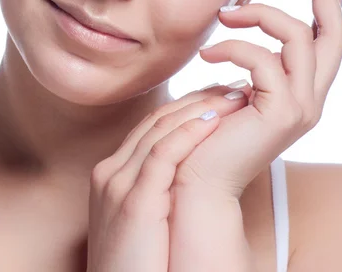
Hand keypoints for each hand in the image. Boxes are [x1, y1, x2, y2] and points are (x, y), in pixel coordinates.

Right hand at [86, 86, 251, 271]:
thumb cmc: (137, 266)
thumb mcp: (139, 221)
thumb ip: (153, 191)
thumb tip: (184, 175)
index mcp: (110, 175)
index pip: (148, 128)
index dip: (184, 109)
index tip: (215, 98)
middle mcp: (110, 172)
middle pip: (154, 122)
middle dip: (195, 100)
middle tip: (229, 88)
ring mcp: (117, 184)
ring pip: (159, 131)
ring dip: (199, 109)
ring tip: (231, 97)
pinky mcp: (134, 202)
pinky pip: (163, 155)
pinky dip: (190, 134)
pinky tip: (215, 120)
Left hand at [171, 0, 341, 199]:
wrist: (196, 179)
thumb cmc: (207, 133)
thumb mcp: (233, 89)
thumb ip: (247, 64)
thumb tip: (244, 30)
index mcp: (301, 92)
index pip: (328, 41)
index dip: (330, 4)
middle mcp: (310, 99)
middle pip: (334, 34)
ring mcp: (300, 107)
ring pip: (300, 37)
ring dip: (259, 15)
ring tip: (223, 16)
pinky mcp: (280, 113)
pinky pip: (263, 59)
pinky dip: (233, 47)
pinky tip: (207, 54)